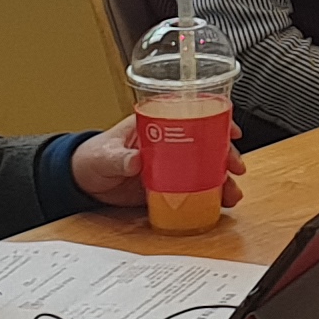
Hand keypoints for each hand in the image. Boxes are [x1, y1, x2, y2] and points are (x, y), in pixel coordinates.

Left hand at [72, 114, 243, 215]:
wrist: (82, 182)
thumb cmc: (93, 157)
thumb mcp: (105, 154)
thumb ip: (120, 157)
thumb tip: (135, 161)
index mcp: (156, 124)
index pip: (193, 115)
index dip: (216, 120)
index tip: (231, 130)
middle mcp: (169, 143)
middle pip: (207, 144)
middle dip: (226, 155)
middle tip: (236, 167)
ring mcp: (171, 165)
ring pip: (205, 168)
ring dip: (222, 180)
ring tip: (232, 193)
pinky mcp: (168, 186)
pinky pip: (194, 189)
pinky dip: (209, 195)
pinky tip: (219, 202)